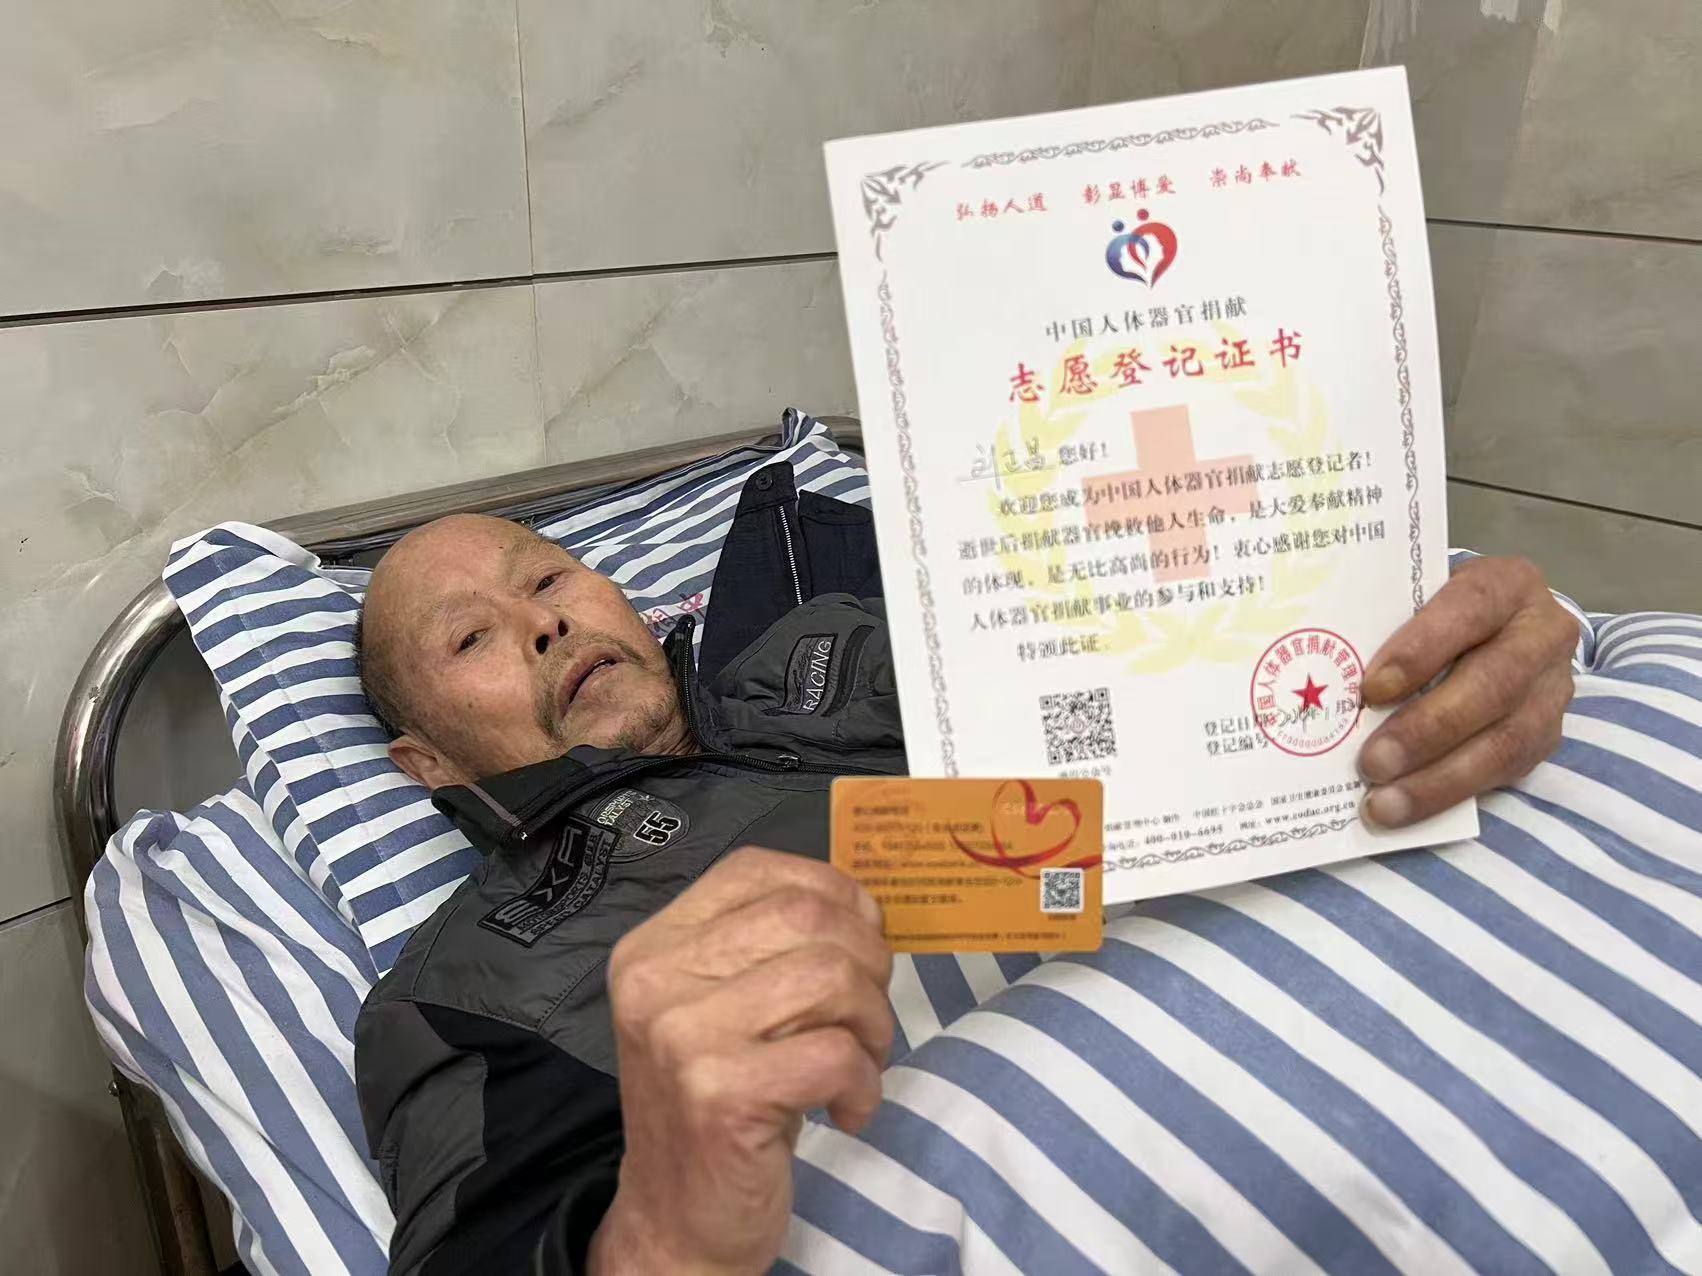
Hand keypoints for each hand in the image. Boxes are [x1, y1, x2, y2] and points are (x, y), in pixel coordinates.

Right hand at [588, 847, 892, 1275]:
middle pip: (807, 916)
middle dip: (868, 961)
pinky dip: (865, 1084)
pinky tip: (847, 1110)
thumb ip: (768, 948)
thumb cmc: (718, 1103)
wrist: (677, 1219)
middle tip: (868, 1017)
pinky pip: (836, 1055)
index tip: (862, 937)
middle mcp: (654, 980)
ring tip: (861, 1063)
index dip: (831, 891)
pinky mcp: (720, 1095)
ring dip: (873, 1024)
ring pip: (831, 978)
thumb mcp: (722, 1008)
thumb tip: (865, 905)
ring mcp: (681, 1037)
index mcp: (652, 945)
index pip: (756, 870)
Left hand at [1357, 556, 1575, 827]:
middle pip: (1493, 683)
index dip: (1422, 649)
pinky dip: (1451, 794)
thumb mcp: (1417, 600)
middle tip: (1371, 763)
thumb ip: (1385, 626)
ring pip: (1506, 741)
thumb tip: (1320, 677)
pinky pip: (1506, 772)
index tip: (1371, 688)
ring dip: (1439, 779)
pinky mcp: (1548, 735)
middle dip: (1427, 728)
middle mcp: (1542, 633)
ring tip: (1384, 804)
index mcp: (1507, 584)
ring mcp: (1553, 688)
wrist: (1497, 632)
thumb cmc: (1436, 615)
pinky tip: (1408, 810)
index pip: (1469, 607)